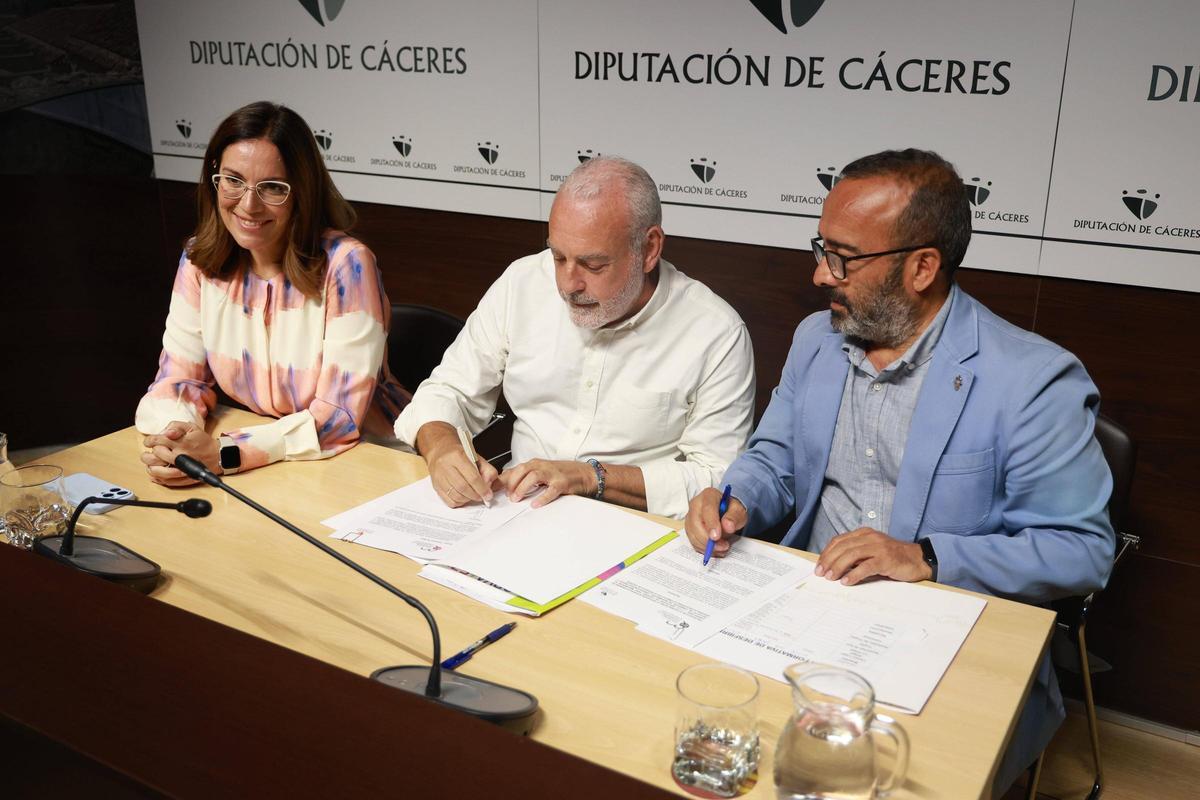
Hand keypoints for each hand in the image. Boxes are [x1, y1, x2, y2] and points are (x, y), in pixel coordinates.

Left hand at [141, 422, 219, 486]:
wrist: (217, 456)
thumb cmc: (203, 441)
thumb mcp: (191, 427)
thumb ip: (176, 426)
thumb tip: (165, 432)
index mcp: (180, 443)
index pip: (156, 441)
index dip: (149, 441)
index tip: (149, 442)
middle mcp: (178, 456)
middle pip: (153, 456)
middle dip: (147, 454)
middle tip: (149, 453)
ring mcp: (180, 469)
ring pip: (156, 471)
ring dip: (150, 467)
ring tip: (150, 464)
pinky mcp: (182, 479)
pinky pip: (165, 481)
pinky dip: (157, 478)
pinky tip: (156, 473)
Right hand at [425, 435, 498, 507]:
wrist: (440, 451)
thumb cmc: (459, 454)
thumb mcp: (476, 457)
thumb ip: (487, 470)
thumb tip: (489, 485)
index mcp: (457, 456)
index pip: (472, 477)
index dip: (482, 489)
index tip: (488, 495)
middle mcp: (445, 466)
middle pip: (463, 488)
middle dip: (476, 495)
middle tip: (482, 496)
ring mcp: (439, 477)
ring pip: (456, 496)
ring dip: (468, 499)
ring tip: (473, 495)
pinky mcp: (436, 486)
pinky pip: (449, 501)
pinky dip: (459, 502)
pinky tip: (464, 497)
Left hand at [497, 459, 590, 507]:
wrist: (584, 474)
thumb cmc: (561, 474)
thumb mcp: (540, 472)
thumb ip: (524, 477)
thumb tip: (505, 484)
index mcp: (535, 464)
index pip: (514, 469)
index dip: (502, 480)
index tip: (493, 490)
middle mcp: (542, 466)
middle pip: (521, 469)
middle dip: (511, 483)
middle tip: (507, 496)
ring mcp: (552, 474)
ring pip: (533, 476)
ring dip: (522, 487)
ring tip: (516, 499)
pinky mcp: (562, 483)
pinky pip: (551, 490)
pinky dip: (542, 497)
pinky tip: (535, 504)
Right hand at [684, 487, 745, 557]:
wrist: (726, 513)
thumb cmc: (731, 510)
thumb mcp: (739, 511)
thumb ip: (734, 517)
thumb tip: (727, 526)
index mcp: (709, 495)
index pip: (707, 509)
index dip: (711, 524)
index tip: (716, 537)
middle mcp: (696, 504)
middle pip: (696, 523)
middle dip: (708, 539)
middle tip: (723, 546)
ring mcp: (690, 517)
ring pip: (693, 534)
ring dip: (707, 546)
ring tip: (722, 548)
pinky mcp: (689, 528)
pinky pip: (693, 541)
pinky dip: (704, 548)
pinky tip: (715, 549)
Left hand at [814, 528, 931, 584]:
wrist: (917, 559)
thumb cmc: (893, 558)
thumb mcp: (871, 551)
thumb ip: (856, 554)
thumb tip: (834, 566)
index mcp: (864, 534)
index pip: (839, 541)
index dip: (827, 553)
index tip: (819, 565)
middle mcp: (870, 537)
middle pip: (843, 547)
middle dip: (829, 561)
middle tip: (821, 573)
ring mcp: (878, 547)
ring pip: (852, 555)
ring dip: (838, 567)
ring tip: (831, 577)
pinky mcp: (886, 559)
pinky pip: (866, 566)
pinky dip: (854, 574)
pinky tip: (846, 581)